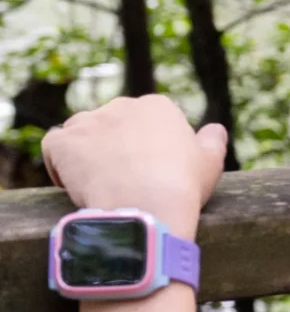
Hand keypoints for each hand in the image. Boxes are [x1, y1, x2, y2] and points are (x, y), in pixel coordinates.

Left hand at [41, 95, 226, 240]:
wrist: (146, 206)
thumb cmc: (182, 186)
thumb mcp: (210, 162)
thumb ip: (212, 140)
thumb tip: (214, 129)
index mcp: (158, 106)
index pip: (144, 121)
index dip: (144, 147)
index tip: (148, 171)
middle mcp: (121, 105)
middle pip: (111, 123)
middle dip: (113, 146)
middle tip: (122, 179)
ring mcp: (89, 121)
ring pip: (80, 132)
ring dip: (85, 152)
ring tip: (96, 184)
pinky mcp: (63, 140)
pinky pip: (53, 146)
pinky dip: (59, 162)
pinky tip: (73, 183)